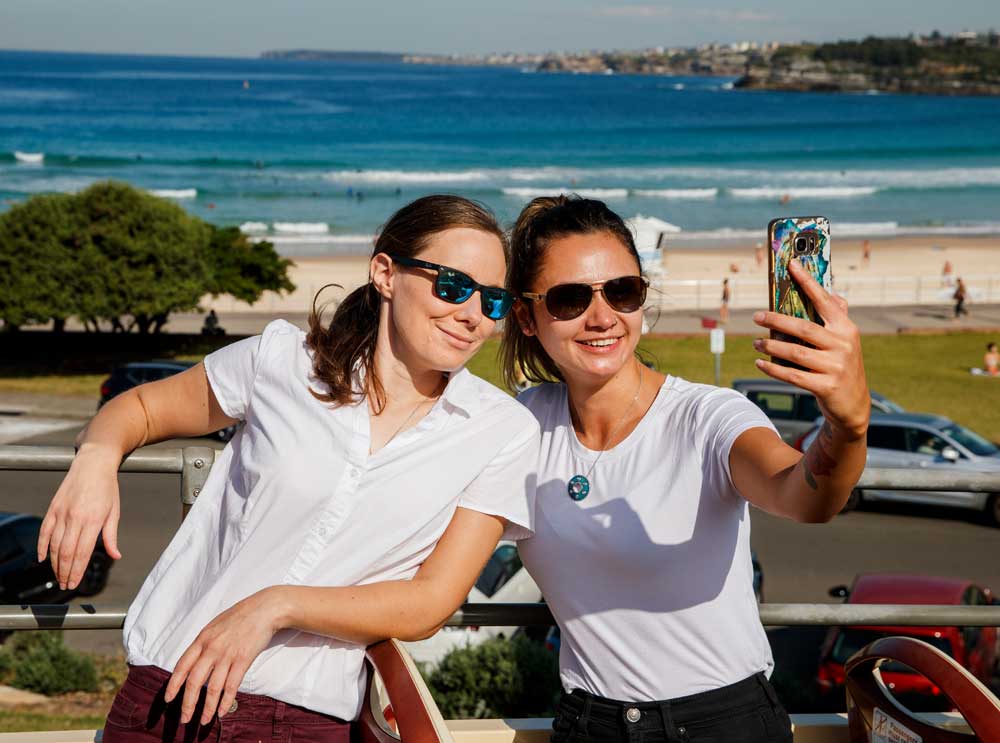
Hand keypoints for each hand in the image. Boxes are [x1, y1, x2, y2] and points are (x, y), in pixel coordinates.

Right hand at [37, 447, 122, 589]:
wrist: (93, 464)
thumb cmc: (107, 489)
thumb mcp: (115, 512)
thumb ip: (111, 536)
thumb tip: (116, 556)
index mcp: (94, 520)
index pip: (82, 552)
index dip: (77, 571)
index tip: (74, 583)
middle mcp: (76, 518)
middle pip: (66, 552)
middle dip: (65, 572)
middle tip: (66, 585)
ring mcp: (62, 513)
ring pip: (54, 545)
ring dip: (54, 564)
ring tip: (58, 576)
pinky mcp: (53, 508)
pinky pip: (44, 531)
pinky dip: (41, 547)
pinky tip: (42, 559)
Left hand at [165, 588, 286, 724]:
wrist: (264, 609)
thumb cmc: (240, 616)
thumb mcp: (215, 625)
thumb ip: (204, 643)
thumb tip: (195, 662)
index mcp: (202, 639)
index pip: (182, 666)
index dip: (174, 685)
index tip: (168, 699)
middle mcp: (212, 649)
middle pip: (195, 681)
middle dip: (188, 704)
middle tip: (184, 719)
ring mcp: (228, 655)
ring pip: (213, 688)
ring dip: (207, 708)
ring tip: (204, 721)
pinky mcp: (243, 660)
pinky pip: (232, 686)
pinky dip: (226, 701)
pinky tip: (222, 712)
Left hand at [752, 259, 869, 437]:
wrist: (854, 405)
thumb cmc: (842, 365)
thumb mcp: (845, 340)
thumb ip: (838, 317)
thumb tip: (831, 292)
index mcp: (846, 328)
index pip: (824, 300)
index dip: (807, 282)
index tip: (791, 265)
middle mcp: (843, 345)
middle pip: (803, 328)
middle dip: (777, 319)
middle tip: (756, 316)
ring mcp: (836, 367)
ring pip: (795, 352)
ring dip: (771, 346)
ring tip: (756, 342)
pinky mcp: (826, 386)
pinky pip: (793, 375)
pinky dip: (774, 369)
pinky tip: (760, 363)